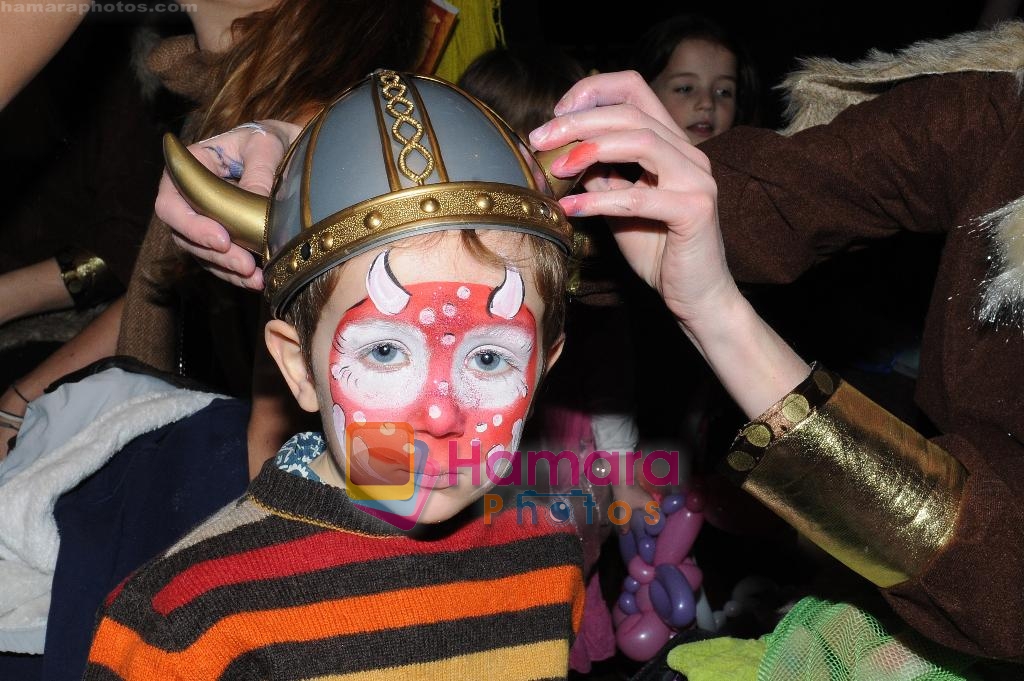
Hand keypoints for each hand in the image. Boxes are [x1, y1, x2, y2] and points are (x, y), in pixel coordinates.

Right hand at [155, 120, 299, 289]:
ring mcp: (204, 219)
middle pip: (184, 234)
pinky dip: (237, 275)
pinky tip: (257, 281)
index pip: (172, 202)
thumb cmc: (269, 140)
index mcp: (190, 167)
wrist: (287, 149)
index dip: (191, 225)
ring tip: (254, 276)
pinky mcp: (222, 237)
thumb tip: (255, 203)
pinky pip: (221, 261)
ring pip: (202, 252)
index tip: (222, 238)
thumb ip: (259, 172)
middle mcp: (189, 196)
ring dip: (226, 268)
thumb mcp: (266, 145)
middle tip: (244, 264)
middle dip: (214, 253)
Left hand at [529, 71, 741, 332]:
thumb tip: (558, 151)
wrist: (695, 295)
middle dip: (578, 121)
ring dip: (590, 149)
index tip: (556, 114)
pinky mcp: (695, 210)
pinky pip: (640, 197)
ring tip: (556, 168)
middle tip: (539, 138)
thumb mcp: (619, 204)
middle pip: (630, 112)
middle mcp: (689, 153)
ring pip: (641, 141)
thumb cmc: (658, 250)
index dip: (592, 92)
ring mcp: (696, 179)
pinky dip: (599, 200)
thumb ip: (599, 174)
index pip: (634, 88)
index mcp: (671, 144)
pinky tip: (570, 209)